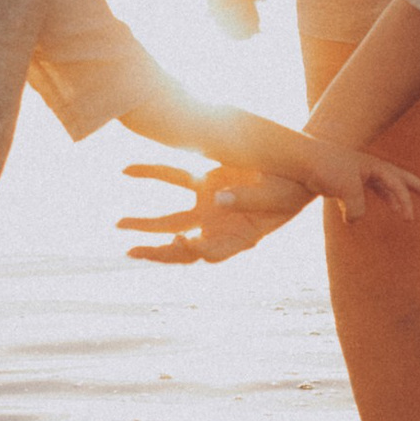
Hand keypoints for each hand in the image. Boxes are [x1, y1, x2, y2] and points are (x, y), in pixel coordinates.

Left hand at [117, 161, 309, 264]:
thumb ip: (250, 200)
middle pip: (184, 248)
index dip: (194, 251)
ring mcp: (211, 207)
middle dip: (157, 253)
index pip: (213, 253)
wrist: (301, 167)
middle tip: (133, 252)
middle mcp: (222, 229)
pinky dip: (151, 172)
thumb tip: (217, 199)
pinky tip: (126, 170)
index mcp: (242, 239)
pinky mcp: (207, 182)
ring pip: (171, 220)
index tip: (180, 242)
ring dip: (144, 225)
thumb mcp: (279, 194)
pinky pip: (175, 177)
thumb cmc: (296, 186)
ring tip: (118, 224)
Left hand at [290, 130, 419, 222]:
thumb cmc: (326, 168)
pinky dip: (365, 204)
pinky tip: (358, 216)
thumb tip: (354, 220)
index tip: (409, 218)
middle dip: (416, 188)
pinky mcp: (342, 182)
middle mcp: (368, 167)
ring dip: (393, 199)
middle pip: (398, 178)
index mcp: (374, 166)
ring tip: (403, 213)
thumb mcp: (347, 189)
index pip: (397, 184)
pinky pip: (361, 194)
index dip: (405, 201)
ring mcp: (356, 174)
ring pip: (381, 187)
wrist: (300, 160)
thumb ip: (357, 208)